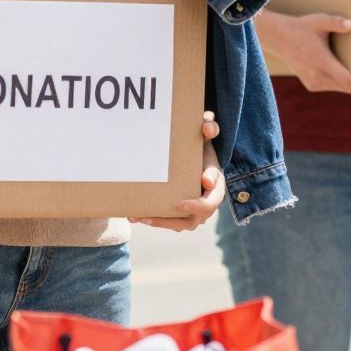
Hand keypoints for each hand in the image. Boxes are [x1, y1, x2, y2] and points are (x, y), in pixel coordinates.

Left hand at [137, 112, 224, 231]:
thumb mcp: (206, 137)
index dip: (200, 203)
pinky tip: (135, 216)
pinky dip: (154, 220)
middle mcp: (207, 202)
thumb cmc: (200, 148)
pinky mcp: (181, 214)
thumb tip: (206, 125)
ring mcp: (194, 211)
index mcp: (215, 185)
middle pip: (197, 218)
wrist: (195, 159)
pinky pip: (170, 223)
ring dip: (161, 223)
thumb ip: (210, 128)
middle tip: (160, 211)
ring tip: (140, 217)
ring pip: (181, 225)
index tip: (183, 199)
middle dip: (177, 217)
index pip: (213, 198)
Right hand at [257, 11, 350, 94]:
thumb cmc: (302, 27)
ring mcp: (313, 82)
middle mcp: (317, 77)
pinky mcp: (310, 84)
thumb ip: (336, 22)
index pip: (349, 80)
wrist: (279, 38)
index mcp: (322, 63)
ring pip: (340, 88)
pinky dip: (344, 83)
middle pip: (348, 87)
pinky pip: (332, 86)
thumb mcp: (319, 21)